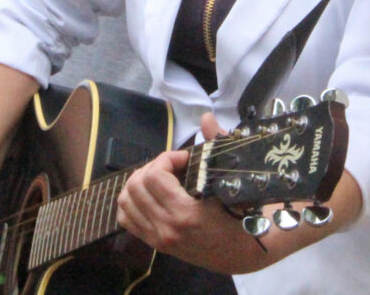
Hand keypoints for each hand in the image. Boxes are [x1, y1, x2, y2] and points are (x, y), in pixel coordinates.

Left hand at [115, 111, 268, 273]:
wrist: (244, 252)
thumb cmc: (242, 214)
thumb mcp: (233, 180)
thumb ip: (216, 146)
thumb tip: (205, 117)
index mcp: (186, 213)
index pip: (155, 175)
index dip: (167, 158)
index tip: (184, 158)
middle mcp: (167, 228)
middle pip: (135, 185)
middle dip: (152, 167)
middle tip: (172, 166)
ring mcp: (158, 238)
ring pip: (125, 200)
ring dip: (139, 182)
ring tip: (159, 178)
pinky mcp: (155, 244)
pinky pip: (126, 218)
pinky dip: (131, 202)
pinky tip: (149, 194)